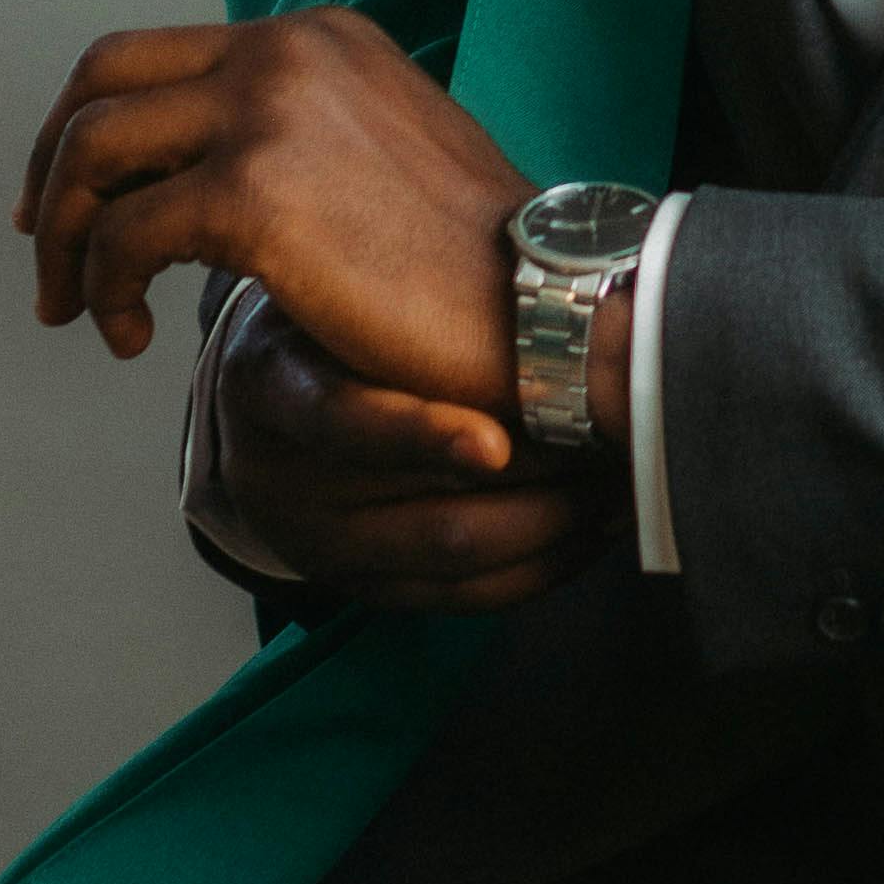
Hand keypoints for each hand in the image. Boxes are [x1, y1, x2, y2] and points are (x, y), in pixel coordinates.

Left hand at [16, 1, 568, 426]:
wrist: (546, 302)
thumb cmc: (471, 257)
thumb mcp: (379, 147)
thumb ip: (299, 132)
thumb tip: (203, 171)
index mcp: (318, 34)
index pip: (158, 53)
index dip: (92, 124)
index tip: (74, 200)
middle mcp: (286, 49)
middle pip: (101, 79)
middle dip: (55, 169)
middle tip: (48, 249)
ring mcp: (266, 115)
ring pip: (93, 155)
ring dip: (66, 242)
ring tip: (81, 312)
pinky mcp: (252, 196)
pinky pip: (122, 240)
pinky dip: (106, 291)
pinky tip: (133, 339)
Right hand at [207, 296, 613, 615]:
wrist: (265, 384)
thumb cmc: (325, 313)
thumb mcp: (330, 286)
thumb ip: (401, 297)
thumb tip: (533, 298)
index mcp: (269, 385)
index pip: (340, 419)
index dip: (422, 435)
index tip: (497, 442)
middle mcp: (283, 482)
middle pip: (425, 511)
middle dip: (540, 479)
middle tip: (613, 440)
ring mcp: (322, 546)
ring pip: (458, 557)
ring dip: (556, 524)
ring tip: (619, 480)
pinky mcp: (361, 587)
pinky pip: (464, 597)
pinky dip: (540, 565)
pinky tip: (589, 527)